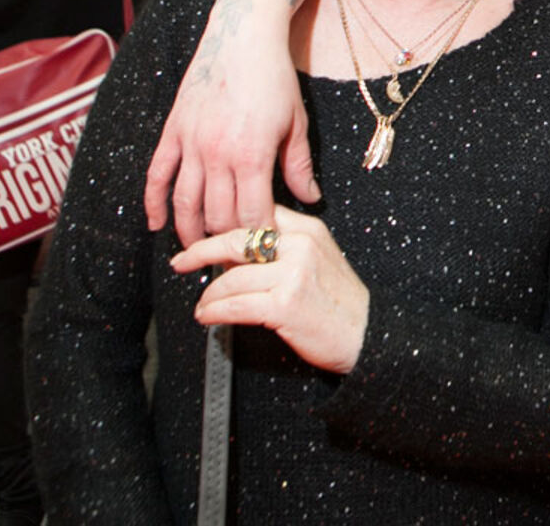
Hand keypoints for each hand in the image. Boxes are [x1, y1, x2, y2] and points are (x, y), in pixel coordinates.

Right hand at [143, 0, 317, 243]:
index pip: (251, 215)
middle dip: (225, 243)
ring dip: (189, 232)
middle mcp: (217, 154)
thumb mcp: (296, 122)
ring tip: (198, 252)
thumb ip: (298, 165)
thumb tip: (311, 200)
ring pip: (184, 203)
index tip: (262, 252)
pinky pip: (157, 175)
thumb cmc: (275, 78)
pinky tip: (155, 224)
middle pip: (216, 216)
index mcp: (253, 155)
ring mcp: (191, 143)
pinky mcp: (173, 132)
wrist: (242, 37)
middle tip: (231, 260)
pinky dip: (153, 203)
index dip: (257, 238)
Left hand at [171, 207, 368, 374]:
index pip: (256, 215)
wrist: (368, 334)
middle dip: (200, 251)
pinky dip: (214, 312)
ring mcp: (293, 274)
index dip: (224, 227)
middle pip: (236, 239)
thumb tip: (238, 253)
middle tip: (181, 261)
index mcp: (308, 229)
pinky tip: (208, 316)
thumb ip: (286, 247)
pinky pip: (234, 305)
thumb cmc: (341, 303)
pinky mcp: (284, 303)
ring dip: (208, 295)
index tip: (204, 239)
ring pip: (231, 278)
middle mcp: (300, 245)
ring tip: (202, 305)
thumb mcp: (320, 260)